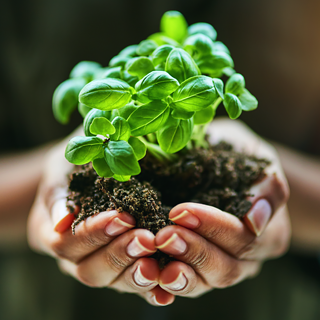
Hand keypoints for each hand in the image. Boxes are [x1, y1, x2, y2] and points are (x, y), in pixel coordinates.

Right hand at [27, 130, 173, 305]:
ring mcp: (98, 265)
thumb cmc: (75, 166)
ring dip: (136, 271)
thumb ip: (58, 191)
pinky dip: (151, 287)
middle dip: (119, 254)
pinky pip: (136, 284)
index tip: (121, 217)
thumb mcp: (61, 168)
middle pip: (89, 270)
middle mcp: (73, 257)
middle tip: (146, 238)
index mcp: (50, 233)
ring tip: (158, 256)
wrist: (90, 172)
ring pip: (114, 281)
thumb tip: (63, 222)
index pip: (65, 244)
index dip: (93, 234)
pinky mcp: (123, 268)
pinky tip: (166, 285)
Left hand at [154, 118, 289, 297]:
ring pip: (201, 282)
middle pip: (224, 268)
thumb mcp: (259, 160)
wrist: (224, 160)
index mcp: (268, 234)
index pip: (243, 240)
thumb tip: (255, 221)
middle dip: (192, 250)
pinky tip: (147, 274)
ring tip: (151, 254)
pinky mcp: (194, 269)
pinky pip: (180, 284)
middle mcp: (247, 259)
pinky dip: (162, 285)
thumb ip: (266, 186)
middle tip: (164, 234)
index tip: (181, 211)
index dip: (214, 228)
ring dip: (176, 271)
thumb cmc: (240, 156)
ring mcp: (219, 267)